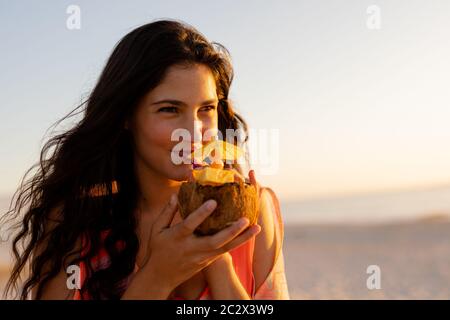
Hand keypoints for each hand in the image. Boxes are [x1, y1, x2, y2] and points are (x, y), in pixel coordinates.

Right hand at [140, 194, 259, 291]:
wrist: (161, 277)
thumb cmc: (158, 249)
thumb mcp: (156, 230)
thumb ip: (167, 212)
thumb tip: (177, 194)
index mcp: (177, 238)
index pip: (190, 225)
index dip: (201, 214)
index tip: (214, 201)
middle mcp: (192, 248)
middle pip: (214, 241)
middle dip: (231, 231)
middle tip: (245, 219)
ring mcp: (202, 256)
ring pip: (225, 248)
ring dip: (242, 238)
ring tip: (257, 227)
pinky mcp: (209, 261)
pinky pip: (226, 251)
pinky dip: (238, 242)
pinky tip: (250, 234)